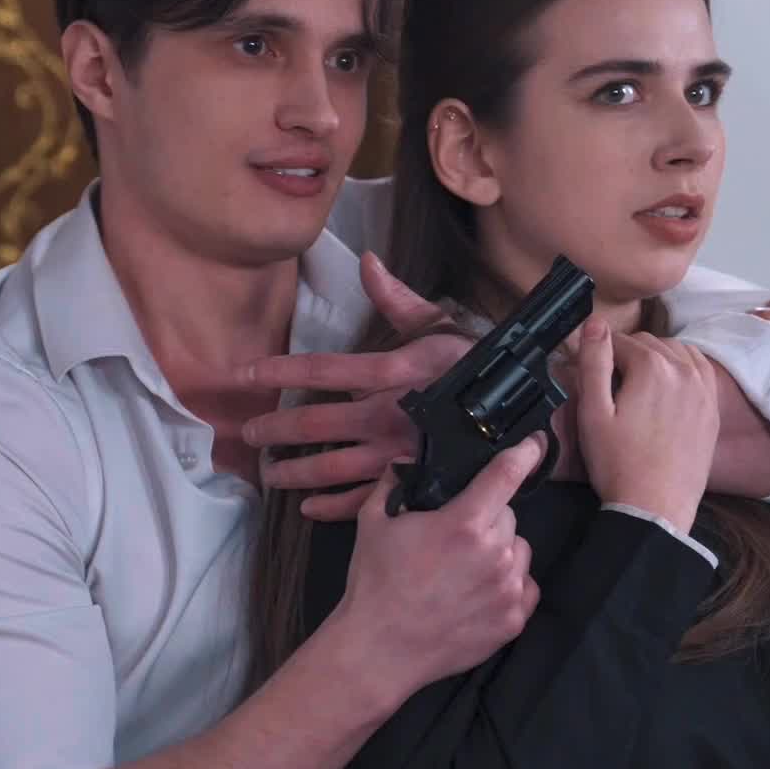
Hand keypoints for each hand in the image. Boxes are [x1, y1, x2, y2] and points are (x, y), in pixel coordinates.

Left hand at [241, 252, 472, 520]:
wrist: (523, 416)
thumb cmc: (477, 366)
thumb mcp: (440, 325)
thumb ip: (397, 298)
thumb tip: (368, 261)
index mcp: (392, 372)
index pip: (323, 370)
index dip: (280, 371)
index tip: (246, 373)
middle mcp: (388, 414)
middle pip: (316, 425)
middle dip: (275, 430)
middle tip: (248, 433)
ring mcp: (396, 453)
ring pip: (331, 467)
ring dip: (294, 473)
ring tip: (269, 474)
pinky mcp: (410, 482)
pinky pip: (362, 500)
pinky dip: (331, 507)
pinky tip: (307, 507)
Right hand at [334, 436, 544, 700]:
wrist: (379, 649)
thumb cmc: (375, 584)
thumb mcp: (373, 522)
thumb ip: (393, 483)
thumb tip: (405, 460)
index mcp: (464, 523)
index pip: (507, 475)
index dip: (525, 453)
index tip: (536, 442)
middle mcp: (495, 554)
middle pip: (508, 517)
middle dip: (486, 519)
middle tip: (455, 538)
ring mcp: (508, 589)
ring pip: (519, 551)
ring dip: (500, 552)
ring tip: (465, 570)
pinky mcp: (513, 620)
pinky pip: (525, 588)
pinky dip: (508, 586)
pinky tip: (477, 594)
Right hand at [575, 316, 719, 533]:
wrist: (655, 508)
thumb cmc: (617, 464)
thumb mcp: (592, 413)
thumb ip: (593, 362)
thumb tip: (595, 323)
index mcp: (651, 366)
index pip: (618, 341)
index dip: (599, 355)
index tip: (589, 374)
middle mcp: (683, 369)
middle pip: (648, 343)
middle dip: (627, 356)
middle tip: (610, 385)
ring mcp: (703, 388)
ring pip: (676, 352)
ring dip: (656, 360)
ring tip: (637, 387)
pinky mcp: (712, 408)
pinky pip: (699, 370)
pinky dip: (682, 370)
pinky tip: (668, 387)